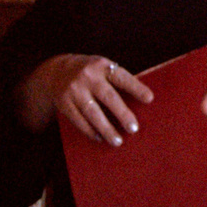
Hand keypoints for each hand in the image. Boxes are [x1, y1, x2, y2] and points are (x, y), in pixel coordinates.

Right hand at [21, 54, 151, 144]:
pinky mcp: (64, 103)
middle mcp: (87, 76)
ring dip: (106, 129)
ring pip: (92, 113)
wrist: (56, 71)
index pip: (121, 77)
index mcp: (102, 65)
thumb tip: (140, 102)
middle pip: (108, 97)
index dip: (136, 88)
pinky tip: (100, 138)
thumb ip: (117, 80)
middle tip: (134, 129)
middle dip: (122, 114)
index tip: (150, 99)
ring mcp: (74, 90)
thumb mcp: (102, 68)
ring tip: (118, 141)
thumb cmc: (90, 73)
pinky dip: (90, 131)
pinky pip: (79, 120)